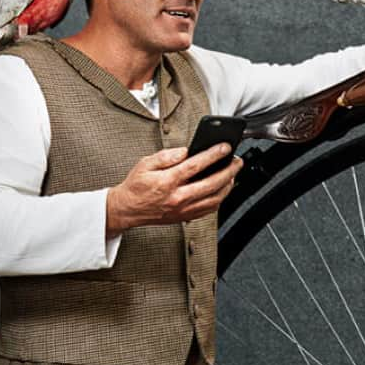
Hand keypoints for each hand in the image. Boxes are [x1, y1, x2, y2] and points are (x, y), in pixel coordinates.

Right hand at [105, 144, 241, 236]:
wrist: (128, 210)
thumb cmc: (136, 186)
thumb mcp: (145, 164)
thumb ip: (167, 156)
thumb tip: (186, 151)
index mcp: (167, 182)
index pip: (195, 166)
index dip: (213, 155)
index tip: (225, 147)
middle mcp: (177, 197)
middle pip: (211, 184)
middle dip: (228, 171)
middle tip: (237, 161)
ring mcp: (183, 209)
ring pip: (214, 199)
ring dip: (228, 186)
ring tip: (232, 174)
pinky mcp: (186, 217)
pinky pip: (209, 209)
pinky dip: (220, 198)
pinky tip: (222, 189)